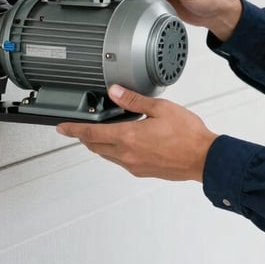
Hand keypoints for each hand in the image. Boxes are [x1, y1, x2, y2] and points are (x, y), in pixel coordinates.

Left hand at [56, 85, 217, 181]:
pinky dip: (114, 150)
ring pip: (107, 155)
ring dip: (99, 144)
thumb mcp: (160, 108)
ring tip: (99, 132)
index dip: (73, 130)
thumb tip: (114, 92)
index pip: (91, 134)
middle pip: (95, 146)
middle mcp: (127, 155)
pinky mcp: (143, 171)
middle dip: (84, 137)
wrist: (203, 158)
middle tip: (78, 128)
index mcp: (128, 137)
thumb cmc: (187, 134)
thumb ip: (133, 100)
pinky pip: (120, 161)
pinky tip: (124, 142)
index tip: (61, 128)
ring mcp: (134, 165)